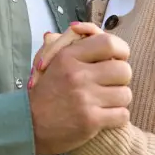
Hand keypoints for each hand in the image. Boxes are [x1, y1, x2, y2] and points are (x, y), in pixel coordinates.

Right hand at [28, 28, 131, 154]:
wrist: (29, 125)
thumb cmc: (47, 92)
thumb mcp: (54, 62)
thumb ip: (76, 46)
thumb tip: (94, 30)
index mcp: (69, 56)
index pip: (109, 43)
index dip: (121, 50)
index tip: (118, 59)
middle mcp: (78, 75)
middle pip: (123, 70)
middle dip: (121, 78)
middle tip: (110, 84)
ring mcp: (85, 99)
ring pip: (125, 94)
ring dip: (119, 99)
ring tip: (106, 102)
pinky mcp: (91, 121)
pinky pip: (123, 114)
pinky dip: (117, 117)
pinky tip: (105, 116)